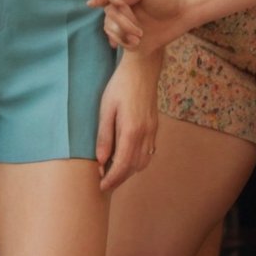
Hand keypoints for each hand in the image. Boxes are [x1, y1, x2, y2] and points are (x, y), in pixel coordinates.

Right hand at [88, 0, 185, 53]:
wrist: (181, 15)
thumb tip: (112, 0)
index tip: (95, 2)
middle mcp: (121, 7)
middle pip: (108, 14)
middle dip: (122, 23)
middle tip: (139, 30)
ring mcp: (124, 22)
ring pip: (109, 28)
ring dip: (122, 34)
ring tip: (140, 38)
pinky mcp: (128, 36)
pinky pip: (116, 40)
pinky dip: (123, 42)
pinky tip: (135, 43)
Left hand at [96, 53, 161, 190]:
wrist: (143, 68)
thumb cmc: (121, 85)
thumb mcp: (106, 109)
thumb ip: (104, 136)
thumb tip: (101, 161)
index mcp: (132, 131)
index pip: (122, 165)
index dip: (111, 179)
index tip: (101, 186)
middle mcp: (145, 134)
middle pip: (134, 167)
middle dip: (120, 179)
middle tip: (105, 184)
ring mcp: (152, 130)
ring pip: (144, 161)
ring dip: (129, 171)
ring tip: (114, 173)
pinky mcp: (154, 126)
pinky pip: (149, 152)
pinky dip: (138, 161)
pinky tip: (128, 158)